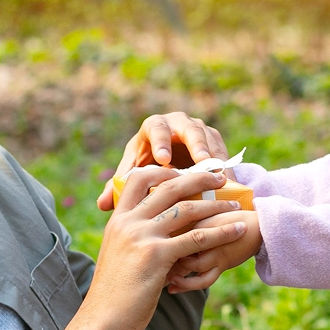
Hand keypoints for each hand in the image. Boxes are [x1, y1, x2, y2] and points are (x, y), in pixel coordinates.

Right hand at [60, 169, 245, 329]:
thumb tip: (160, 233)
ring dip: (216, 206)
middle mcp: (129, 222)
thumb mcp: (118, 254)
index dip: (163, 171)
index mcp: (118, 219)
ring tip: (234, 207)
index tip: (183, 172)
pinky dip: (222, 233)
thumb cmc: (113, 292)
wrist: (102, 318)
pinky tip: (237, 231)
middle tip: (219, 178)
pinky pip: (197, 238)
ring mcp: (142, 237)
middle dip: (198, 179)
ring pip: (186, 210)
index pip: (138, 179)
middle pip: (168, 187)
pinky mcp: (157, 256)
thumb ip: (135, 238)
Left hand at [97, 112, 230, 211]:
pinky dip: (225, 167)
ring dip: (215, 157)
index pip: (155, 127)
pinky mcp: (215, 142)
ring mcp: (199, 130)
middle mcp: (178, 124)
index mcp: (153, 128)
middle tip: (201, 163)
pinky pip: (222, 152)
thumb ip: (120, 187)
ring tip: (218, 175)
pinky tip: (228, 183)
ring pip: (209, 139)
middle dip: (195, 145)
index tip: (163, 159)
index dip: (160, 141)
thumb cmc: (148, 168)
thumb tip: (102, 204)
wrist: (171, 164)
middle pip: (189, 129)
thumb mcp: (135, 175)